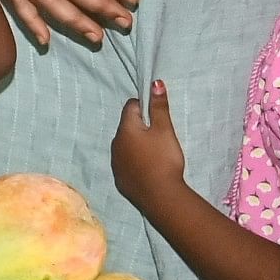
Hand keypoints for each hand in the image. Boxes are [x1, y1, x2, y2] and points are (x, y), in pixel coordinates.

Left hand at [109, 80, 185, 208]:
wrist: (161, 196)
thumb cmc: (164, 159)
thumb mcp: (164, 130)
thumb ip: (159, 107)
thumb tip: (155, 82)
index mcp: (125, 129)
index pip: (130, 107)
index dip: (144, 107)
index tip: (157, 116)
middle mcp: (115, 144)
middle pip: (127, 127)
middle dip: (140, 126)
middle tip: (159, 135)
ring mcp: (115, 163)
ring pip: (125, 145)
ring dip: (136, 144)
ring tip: (154, 152)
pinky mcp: (119, 179)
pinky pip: (125, 163)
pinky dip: (134, 161)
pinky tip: (147, 168)